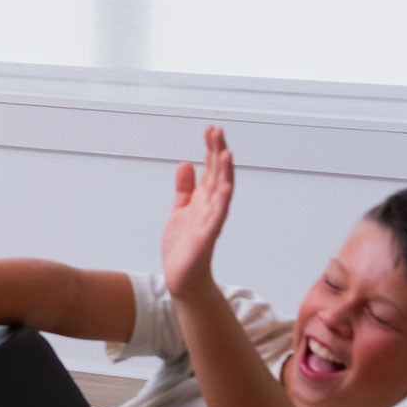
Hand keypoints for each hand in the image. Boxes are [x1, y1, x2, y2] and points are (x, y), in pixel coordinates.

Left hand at [161, 126, 233, 299]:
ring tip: (226, 153)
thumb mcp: (180, 210)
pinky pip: (217, 218)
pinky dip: (222, 203)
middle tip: (218, 131)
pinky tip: (225, 188)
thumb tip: (185, 163)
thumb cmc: (183, 246)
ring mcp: (210, 221)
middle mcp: (210, 208)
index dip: (211, 149)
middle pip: (217, 176)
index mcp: (203, 200)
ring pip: (221, 193)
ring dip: (224, 174)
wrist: (181, 277)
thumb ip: (185, 189)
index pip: (210, 170)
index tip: (211, 129)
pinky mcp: (206, 237)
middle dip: (218, 153)